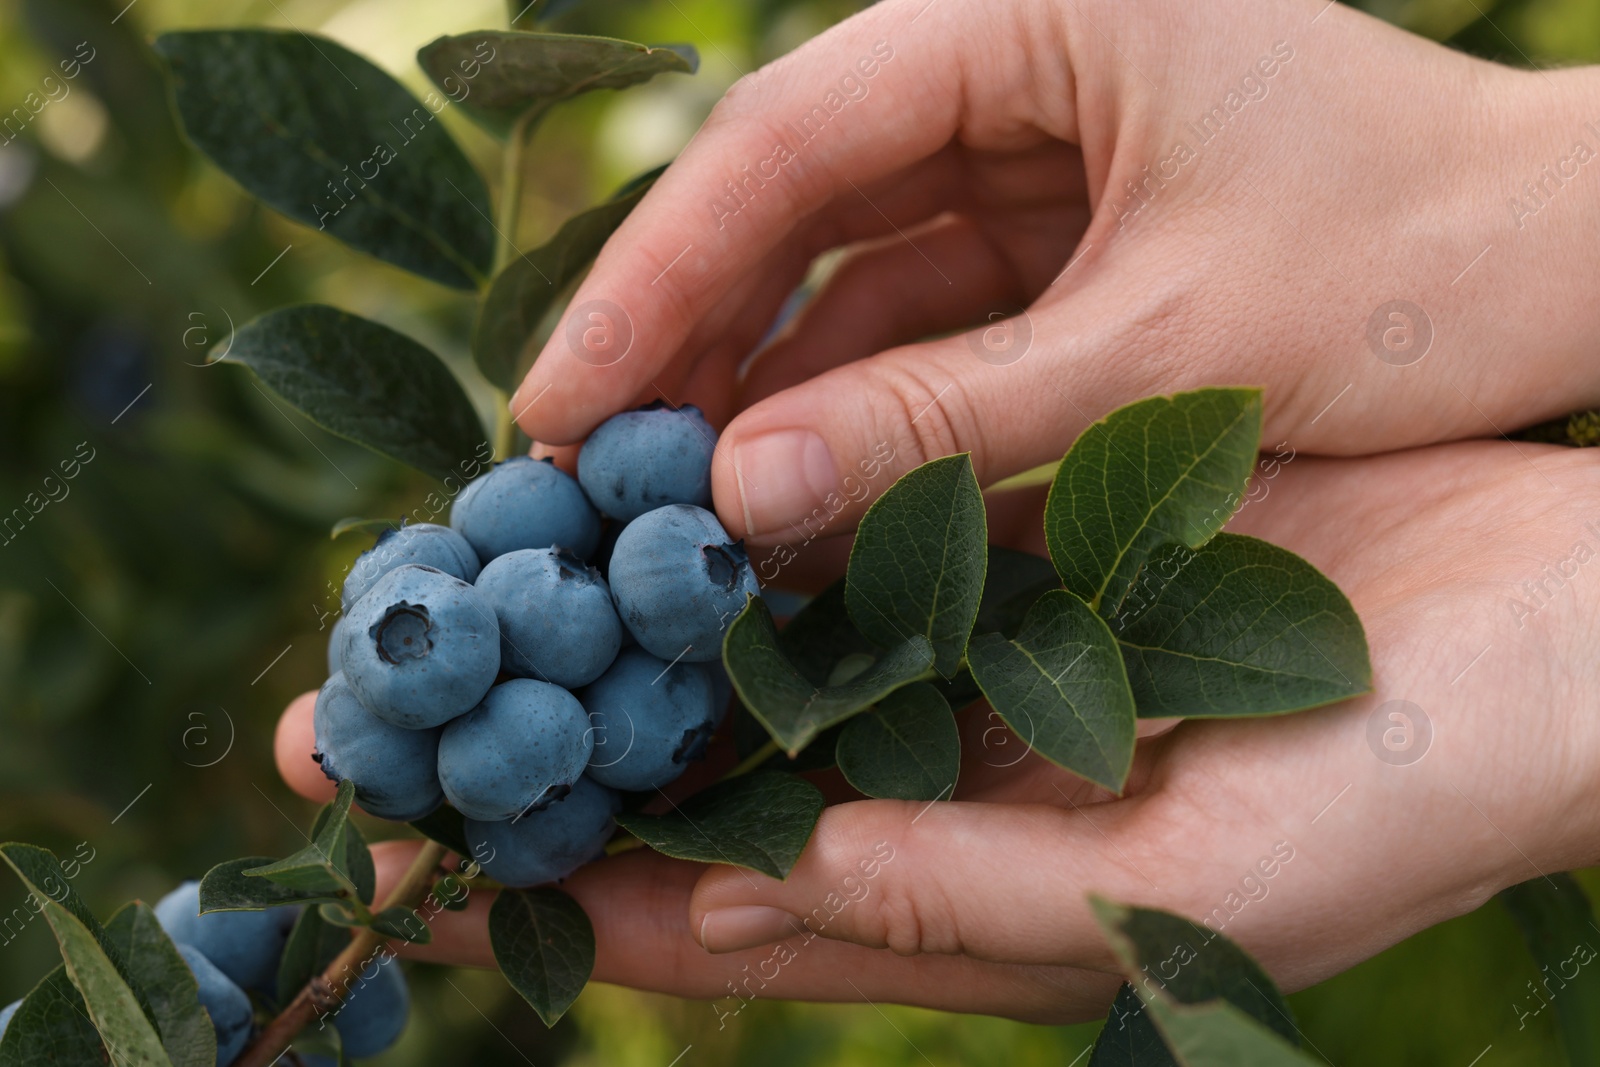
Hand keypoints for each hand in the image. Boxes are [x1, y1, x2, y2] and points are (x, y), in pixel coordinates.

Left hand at [277, 439, 1599, 1020]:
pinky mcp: (992, 537)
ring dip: (590, 616)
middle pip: (675, 777)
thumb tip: (735, 913)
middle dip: (515, 751)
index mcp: (947, 893)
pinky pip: (820, 523)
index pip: (705, 918)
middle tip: (337, 713)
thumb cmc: (1405, 799)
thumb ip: (952, 906)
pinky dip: (719, 506)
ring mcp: (950, 650)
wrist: (1553, 636)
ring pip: (727, 641)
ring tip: (442, 574)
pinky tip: (623, 466)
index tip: (383, 854)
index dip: (540, 894)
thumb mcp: (1180, 896)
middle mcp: (921, 775)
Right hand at [508, 0, 1599, 547]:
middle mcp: (1002, 55)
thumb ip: (942, 419)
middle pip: (788, 200)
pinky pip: (911, 315)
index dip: (658, 280)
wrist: (1567, 270)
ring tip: (670, 513)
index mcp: (1029, 7)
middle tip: (586, 477)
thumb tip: (735, 494)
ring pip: (839, 267)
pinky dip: (854, 407)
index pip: (788, 141)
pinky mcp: (1044, 228)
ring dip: (762, 386)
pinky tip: (790, 502)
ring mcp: (1020, 143)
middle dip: (689, 341)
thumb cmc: (1416, 268)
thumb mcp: (1165, 350)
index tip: (559, 405)